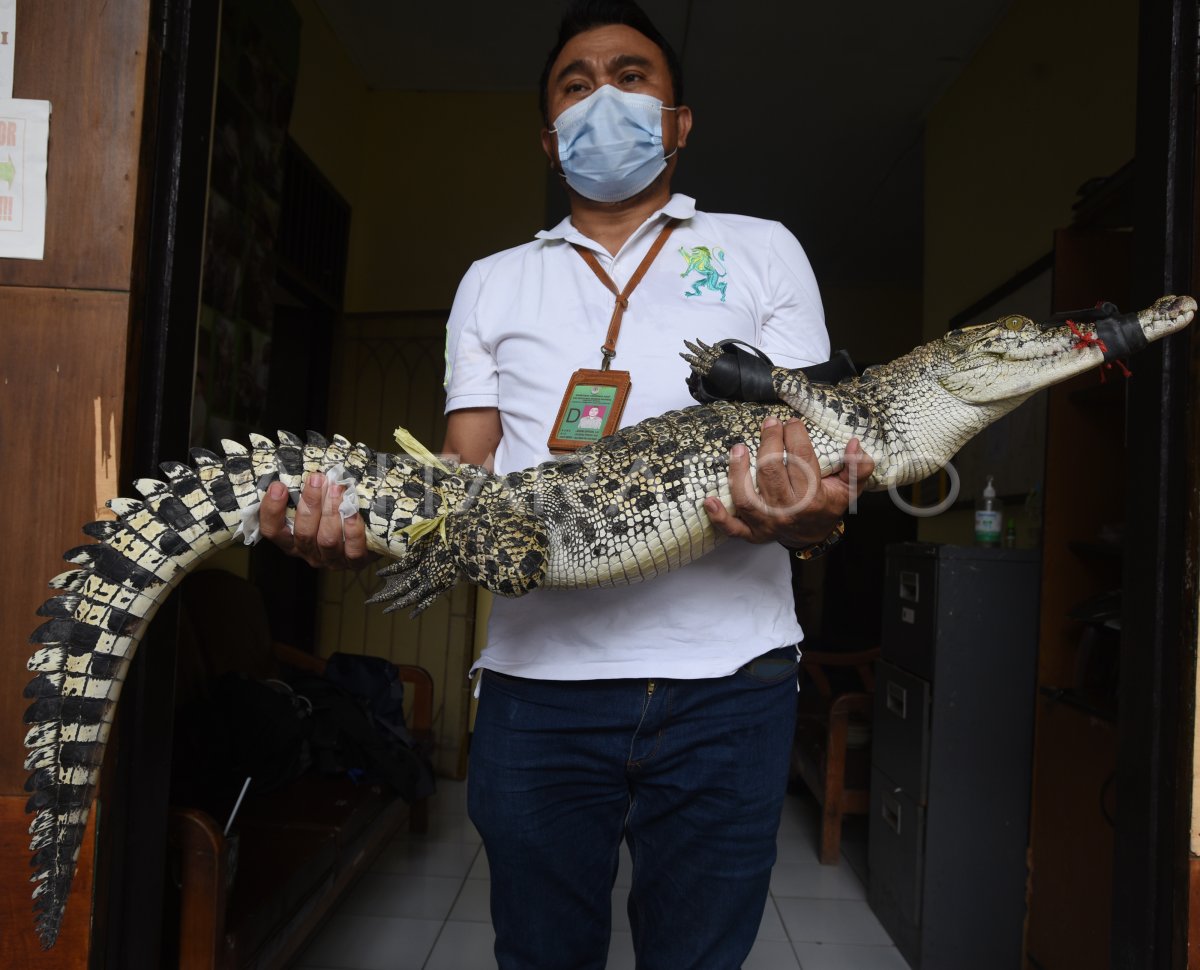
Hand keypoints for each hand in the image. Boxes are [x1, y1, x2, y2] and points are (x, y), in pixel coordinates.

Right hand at [259, 472, 375, 568]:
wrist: (365, 540)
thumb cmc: (333, 516)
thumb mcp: (314, 506)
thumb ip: (305, 493)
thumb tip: (306, 467)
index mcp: (292, 540)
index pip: (273, 531)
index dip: (272, 510)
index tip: (278, 486)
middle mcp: (309, 552)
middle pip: (303, 533)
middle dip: (310, 503)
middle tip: (317, 478)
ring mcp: (331, 559)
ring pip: (327, 540)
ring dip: (331, 512)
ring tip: (336, 489)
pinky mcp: (354, 562)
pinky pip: (353, 551)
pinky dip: (352, 531)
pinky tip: (352, 513)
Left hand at [704, 417, 874, 545]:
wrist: (813, 536)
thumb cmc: (827, 506)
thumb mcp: (850, 490)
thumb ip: (857, 469)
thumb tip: (855, 445)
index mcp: (813, 499)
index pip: (802, 460)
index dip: (796, 436)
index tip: (792, 422)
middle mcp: (788, 511)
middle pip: (771, 472)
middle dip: (769, 443)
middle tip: (770, 423)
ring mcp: (767, 523)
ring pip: (747, 497)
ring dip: (738, 472)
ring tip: (738, 448)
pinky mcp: (752, 532)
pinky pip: (733, 528)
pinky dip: (720, 517)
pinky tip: (709, 501)